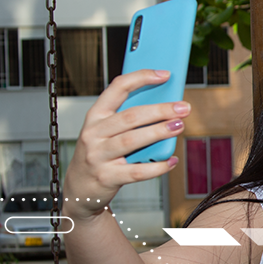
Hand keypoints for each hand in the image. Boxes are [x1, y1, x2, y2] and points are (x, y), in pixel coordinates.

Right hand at [62, 70, 190, 222]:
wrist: (79, 189)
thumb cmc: (100, 153)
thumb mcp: (106, 131)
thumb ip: (129, 119)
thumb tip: (166, 106)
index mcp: (95, 116)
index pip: (118, 88)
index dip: (142, 78)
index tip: (165, 74)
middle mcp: (93, 133)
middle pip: (130, 116)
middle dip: (160, 110)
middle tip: (183, 108)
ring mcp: (98, 156)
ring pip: (132, 140)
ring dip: (159, 132)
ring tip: (179, 126)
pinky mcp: (106, 177)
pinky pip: (136, 171)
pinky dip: (157, 166)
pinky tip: (172, 160)